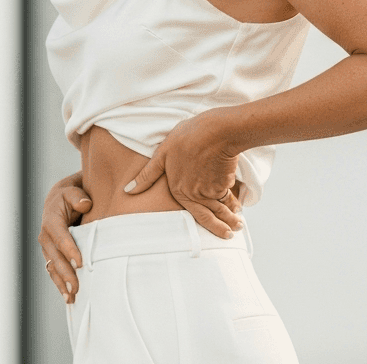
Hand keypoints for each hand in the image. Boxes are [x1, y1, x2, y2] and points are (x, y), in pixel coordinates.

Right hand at [38, 173, 92, 304]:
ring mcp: (48, 248)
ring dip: (61, 283)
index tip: (80, 262)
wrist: (63, 199)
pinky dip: (60, 284)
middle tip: (77, 286)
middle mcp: (46, 235)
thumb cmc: (72, 194)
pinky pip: (54, 271)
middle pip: (55, 256)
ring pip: (53, 267)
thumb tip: (85, 204)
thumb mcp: (74, 189)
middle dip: (65, 273)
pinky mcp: (52, 255)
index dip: (69, 249)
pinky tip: (69, 298)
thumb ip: (78, 196)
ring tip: (72, 297)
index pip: (59, 236)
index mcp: (51, 219)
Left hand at [124, 112, 243, 238]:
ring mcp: (212, 191)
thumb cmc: (187, 138)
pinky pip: (230, 196)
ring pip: (222, 208)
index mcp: (179, 190)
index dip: (201, 222)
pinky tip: (239, 206)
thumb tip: (127, 190)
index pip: (192, 213)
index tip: (209, 229)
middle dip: (222, 227)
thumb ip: (147, 175)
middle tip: (231, 235)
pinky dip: (235, 203)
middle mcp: (196, 195)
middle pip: (210, 216)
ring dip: (230, 217)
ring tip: (239, 224)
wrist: (215, 132)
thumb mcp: (162, 153)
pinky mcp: (226, 183)